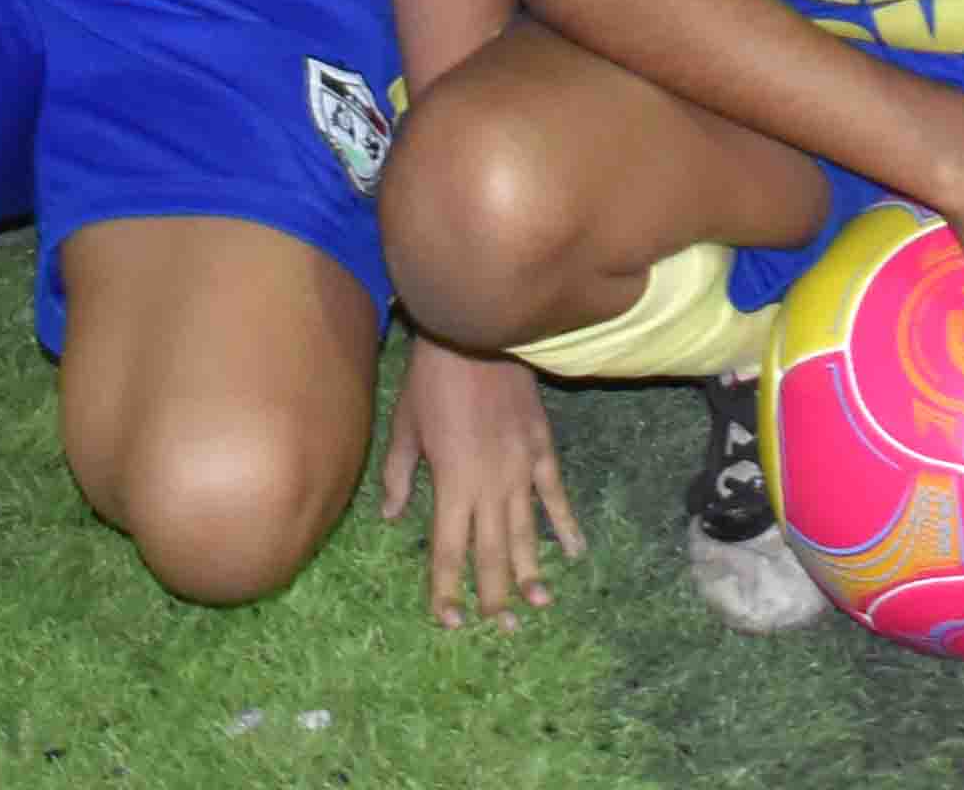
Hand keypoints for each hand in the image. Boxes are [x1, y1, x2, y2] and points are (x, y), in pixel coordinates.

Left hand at [378, 339, 577, 626]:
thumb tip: (390, 516)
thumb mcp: (403, 426)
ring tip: (537, 606)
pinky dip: (565, 524)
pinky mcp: (542, 447)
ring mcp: (520, 468)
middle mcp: (489, 485)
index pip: (447, 550)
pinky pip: (555, 494)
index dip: (447, 588)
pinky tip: (573, 552)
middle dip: (495, 595)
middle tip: (503, 631)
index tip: (450, 621)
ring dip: (531, 571)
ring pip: (526, 532)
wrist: (475, 332)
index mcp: (451, 484)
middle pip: (492, 552)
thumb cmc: (431, 379)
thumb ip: (398, 475)